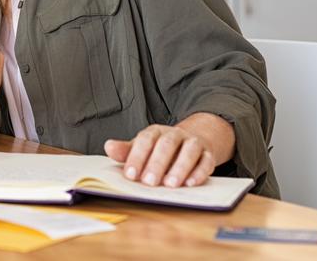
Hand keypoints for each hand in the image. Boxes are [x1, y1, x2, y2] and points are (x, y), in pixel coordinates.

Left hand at [104, 113, 234, 187]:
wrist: (191, 142)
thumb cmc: (160, 150)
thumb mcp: (142, 148)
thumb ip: (126, 151)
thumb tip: (108, 147)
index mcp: (155, 132)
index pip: (145, 140)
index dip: (137, 157)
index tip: (130, 175)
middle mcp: (175, 134)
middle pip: (167, 144)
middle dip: (157, 163)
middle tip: (149, 182)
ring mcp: (193, 143)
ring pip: (189, 150)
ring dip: (180, 167)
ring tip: (171, 185)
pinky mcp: (208, 154)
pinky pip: (206, 161)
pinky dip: (199, 172)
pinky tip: (191, 184)